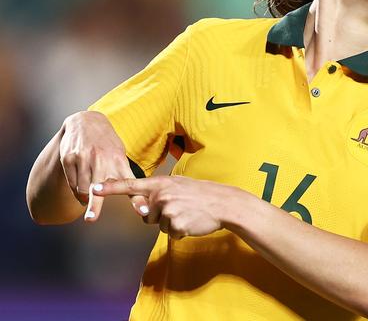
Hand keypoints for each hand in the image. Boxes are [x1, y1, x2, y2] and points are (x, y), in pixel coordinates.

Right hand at [58, 111, 147, 221]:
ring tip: (88, 199)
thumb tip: (134, 197)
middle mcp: (101, 160)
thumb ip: (123, 175)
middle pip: (98, 189)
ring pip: (82, 189)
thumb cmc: (107, 144)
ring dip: (85, 198)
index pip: (130, 184)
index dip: (137, 200)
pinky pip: (71, 183)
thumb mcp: (119, 155)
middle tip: (91, 219)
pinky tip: (80, 186)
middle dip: (95, 205)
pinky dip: (76, 190)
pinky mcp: (69, 158)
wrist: (86, 122)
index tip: (144, 212)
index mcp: (119, 161)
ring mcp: (84, 159)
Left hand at [93, 176, 237, 238]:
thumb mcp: (178, 185)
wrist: (223, 203)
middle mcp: (161, 195)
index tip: (94, 188)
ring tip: (188, 213)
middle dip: (159, 216)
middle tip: (180, 207)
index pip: (130, 185)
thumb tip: (143, 210)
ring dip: (172, 223)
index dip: (110, 188)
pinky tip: (192, 221)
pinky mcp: (176, 225)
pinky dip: (181, 231)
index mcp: (160, 183)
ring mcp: (168, 210)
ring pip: (159, 225)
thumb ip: (158, 193)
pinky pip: (171, 233)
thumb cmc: (201, 194)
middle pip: (146, 215)